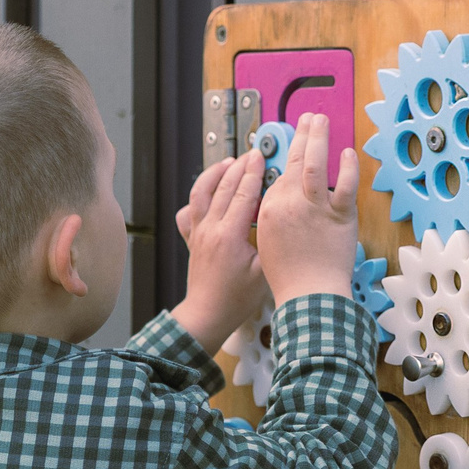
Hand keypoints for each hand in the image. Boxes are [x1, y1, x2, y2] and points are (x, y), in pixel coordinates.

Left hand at [172, 150, 265, 350]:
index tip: (261, 156)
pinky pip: (188, 211)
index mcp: (230, 236)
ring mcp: (198, 233)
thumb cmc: (235, 300)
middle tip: (251, 153)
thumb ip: (270, 242)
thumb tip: (279, 218)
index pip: (244, 194)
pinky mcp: (192, 239)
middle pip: (224, 187)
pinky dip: (197, 197)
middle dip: (239, 166)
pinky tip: (206, 192)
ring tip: (228, 162)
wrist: (207, 315)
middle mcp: (210, 230)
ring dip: (214, 174)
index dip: (254, 172)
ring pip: (201, 193)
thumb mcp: (263, 272)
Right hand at [254, 112, 358, 304]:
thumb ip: (274, 216)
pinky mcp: (340, 215)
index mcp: (270, 210)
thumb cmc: (289, 277)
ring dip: (318, 137)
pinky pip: (346, 184)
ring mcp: (316, 207)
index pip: (280, 175)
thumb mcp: (267, 243)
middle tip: (307, 119)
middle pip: (295, 160)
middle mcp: (290, 203)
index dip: (288, 159)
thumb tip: (282, 199)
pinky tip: (348, 153)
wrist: (308, 295)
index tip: (294, 146)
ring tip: (321, 121)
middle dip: (301, 135)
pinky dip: (348, 166)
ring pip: (316, 163)